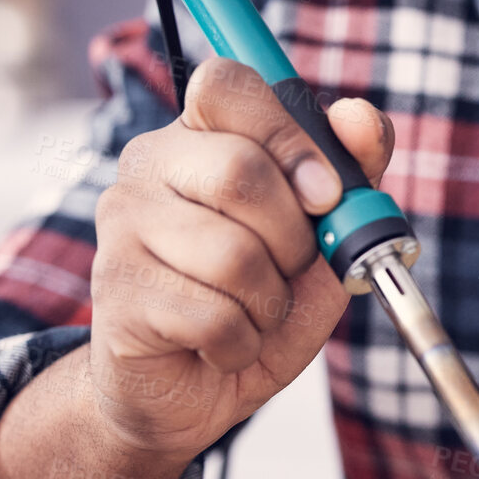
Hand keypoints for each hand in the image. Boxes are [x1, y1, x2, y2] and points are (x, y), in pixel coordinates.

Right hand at [88, 57, 392, 459]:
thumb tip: (363, 119)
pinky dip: (243, 343)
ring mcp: (121, 226)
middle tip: (288, 271)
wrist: (191, 392)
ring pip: (232, 254)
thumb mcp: (323, 241)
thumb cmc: (257, 304)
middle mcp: (148, 165)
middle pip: (241, 171)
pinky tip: (222, 345)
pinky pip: (214, 316)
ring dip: (270, 302)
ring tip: (251, 314)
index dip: (290, 137)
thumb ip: (350, 176)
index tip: (326, 193)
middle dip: (294, 239)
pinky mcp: (115, 292)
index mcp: (200, 136)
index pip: (227, 85)